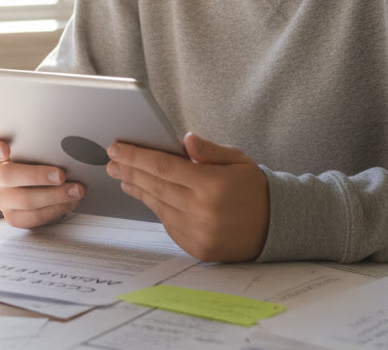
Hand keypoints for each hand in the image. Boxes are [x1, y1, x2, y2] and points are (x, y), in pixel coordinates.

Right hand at [0, 136, 84, 227]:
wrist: (41, 181)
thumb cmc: (37, 158)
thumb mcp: (35, 146)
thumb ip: (39, 142)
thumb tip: (62, 142)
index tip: (5, 150)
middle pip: (7, 176)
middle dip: (37, 176)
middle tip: (60, 175)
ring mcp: (1, 198)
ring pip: (24, 200)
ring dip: (54, 196)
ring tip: (75, 190)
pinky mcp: (12, 216)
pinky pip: (32, 217)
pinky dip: (54, 210)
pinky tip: (69, 202)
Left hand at [106, 132, 269, 261]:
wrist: (276, 227)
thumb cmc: (254, 188)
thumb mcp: (237, 160)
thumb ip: (208, 150)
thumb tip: (184, 139)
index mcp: (212, 184)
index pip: (163, 166)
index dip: (136, 156)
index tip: (117, 148)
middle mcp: (202, 210)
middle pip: (154, 186)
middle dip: (129, 171)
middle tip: (111, 161)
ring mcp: (198, 232)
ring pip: (158, 206)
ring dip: (137, 190)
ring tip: (123, 177)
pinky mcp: (197, 248)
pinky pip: (168, 224)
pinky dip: (157, 208)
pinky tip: (148, 195)